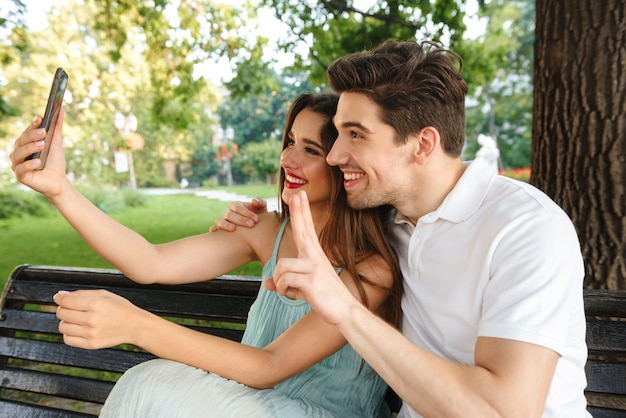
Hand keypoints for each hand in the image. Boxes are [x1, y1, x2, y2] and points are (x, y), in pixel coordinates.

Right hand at [10, 112, 67, 197]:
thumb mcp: (56, 143)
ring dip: (30, 148)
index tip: (41, 119)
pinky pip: (21, 169)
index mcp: (25, 143)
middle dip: (32, 135)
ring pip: (19, 153)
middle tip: (43, 132)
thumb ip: (56, 128)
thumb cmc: (54, 162)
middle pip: (21, 141)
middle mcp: (18, 152)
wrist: (58, 181)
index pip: (26, 132)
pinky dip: (29, 164)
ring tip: (42, 145)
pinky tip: (38, 162)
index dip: (33, 125)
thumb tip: (61, 110)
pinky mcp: (20, 176)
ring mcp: (18, 164)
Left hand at [54, 289, 140, 349]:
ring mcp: (91, 333)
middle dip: (63, 308)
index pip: (66, 301)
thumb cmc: (120, 308)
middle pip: (61, 313)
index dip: (59, 298)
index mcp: (96, 303)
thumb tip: (60, 295)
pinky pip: (68, 339)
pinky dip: (69, 333)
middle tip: (71, 307)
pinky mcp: (91, 344)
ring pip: (62, 327)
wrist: (135, 326)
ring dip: (66, 321)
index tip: (59, 297)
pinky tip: (79, 328)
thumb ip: (82, 293)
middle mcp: (92, 319)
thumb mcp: (105, 294)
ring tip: (77, 319)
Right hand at [209, 198, 267, 231]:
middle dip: (240, 219)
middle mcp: (228, 213)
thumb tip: (253, 200)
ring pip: (219, 220)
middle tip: (251, 225)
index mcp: (236, 206)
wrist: (257, 231)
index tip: (256, 219)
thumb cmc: (258, 218)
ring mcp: (223, 222)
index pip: (237, 207)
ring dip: (225, 224)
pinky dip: (213, 230)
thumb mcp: (262, 210)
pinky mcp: (221, 231)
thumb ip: (260, 203)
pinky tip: (214, 231)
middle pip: (229, 214)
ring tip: (233, 229)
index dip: (246, 212)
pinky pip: (214, 230)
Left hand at [266, 191, 353, 325]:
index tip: (300, 195)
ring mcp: (314, 267)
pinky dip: (283, 290)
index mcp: (315, 255)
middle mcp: (315, 257)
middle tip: (297, 193)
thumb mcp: (303, 287)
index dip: (302, 212)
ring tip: (290, 291)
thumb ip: (286, 281)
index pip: (307, 229)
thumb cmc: (325, 298)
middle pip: (302, 230)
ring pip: (281, 266)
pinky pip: (284, 280)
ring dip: (280, 283)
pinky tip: (294, 295)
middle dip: (299, 212)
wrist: (344, 311)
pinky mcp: (310, 280)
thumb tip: (267, 283)